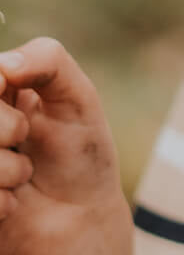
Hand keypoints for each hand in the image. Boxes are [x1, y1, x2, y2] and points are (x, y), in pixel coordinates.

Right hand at [0, 38, 131, 253]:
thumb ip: (49, 62)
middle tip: (24, 135)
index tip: (9, 90)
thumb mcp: (78, 97)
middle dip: (5, 127)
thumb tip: (5, 63)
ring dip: (4, 168)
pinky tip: (13, 202)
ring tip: (24, 172)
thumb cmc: (79, 152)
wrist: (79, 217)